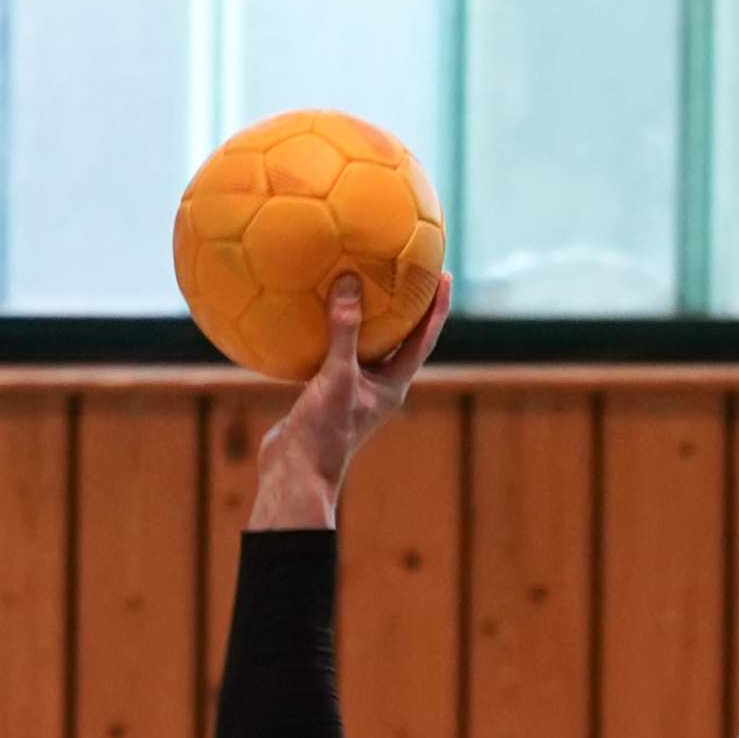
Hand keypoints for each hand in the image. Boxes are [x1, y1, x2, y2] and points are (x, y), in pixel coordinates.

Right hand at [248, 273, 453, 528]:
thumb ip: (345, 331)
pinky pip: (332, 348)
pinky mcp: (326, 388)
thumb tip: (351, 282)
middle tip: (407, 266)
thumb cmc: (325, 433)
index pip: (422, 340)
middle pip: (398, 336)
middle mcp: (377, 386)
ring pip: (363, 341)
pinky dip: (327, 326)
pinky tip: (314, 304)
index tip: (443, 274)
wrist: (295, 471)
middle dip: (403, 303)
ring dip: (365, 312)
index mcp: (392, 386)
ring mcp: (352, 387)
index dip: (435, 308)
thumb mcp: (338, 378)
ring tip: (363, 276)